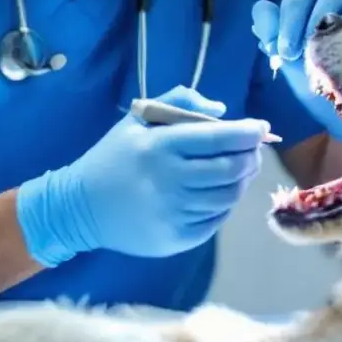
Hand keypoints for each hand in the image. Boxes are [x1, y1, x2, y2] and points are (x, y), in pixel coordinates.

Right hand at [15, 86, 268, 265]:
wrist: (79, 207)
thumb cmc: (114, 157)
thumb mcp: (138, 119)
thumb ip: (180, 102)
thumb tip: (222, 111)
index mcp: (160, 146)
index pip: (219, 138)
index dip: (247, 133)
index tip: (261, 127)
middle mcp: (170, 180)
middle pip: (231, 169)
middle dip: (250, 157)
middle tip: (253, 150)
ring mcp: (174, 213)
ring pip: (228, 196)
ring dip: (241, 181)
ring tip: (239, 170)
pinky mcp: (176, 238)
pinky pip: (216, 220)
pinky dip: (225, 205)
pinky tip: (218, 193)